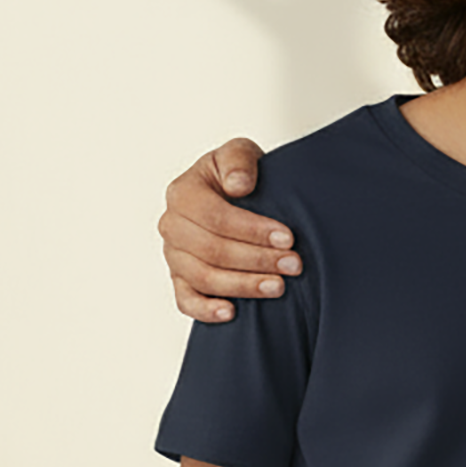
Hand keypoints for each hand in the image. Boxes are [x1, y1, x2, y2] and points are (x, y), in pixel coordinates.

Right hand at [160, 139, 298, 321]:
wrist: (234, 193)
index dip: (253, 230)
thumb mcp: (240, 153)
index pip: (216, 217)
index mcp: (182, 192)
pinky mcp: (179, 278)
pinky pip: (186, 300)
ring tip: (278, 286)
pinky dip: (206, 310)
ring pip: (203, 277)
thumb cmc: (238, 174)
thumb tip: (238, 185)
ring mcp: (174, 254)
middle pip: (212, 250)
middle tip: (293, 264)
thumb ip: (239, 160)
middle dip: (256, 260)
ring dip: (243, 285)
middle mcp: (172, 225)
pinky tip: (232, 313)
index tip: (287, 237)